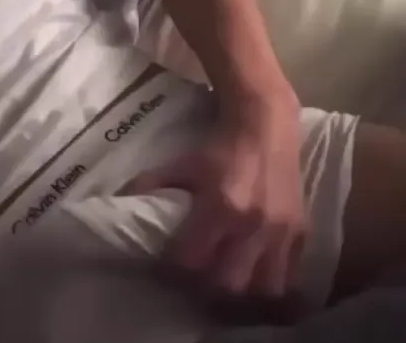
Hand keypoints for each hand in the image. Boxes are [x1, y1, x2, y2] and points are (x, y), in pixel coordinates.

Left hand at [123, 95, 306, 297]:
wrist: (265, 126)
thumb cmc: (219, 147)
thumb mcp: (180, 164)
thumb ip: (151, 184)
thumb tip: (120, 200)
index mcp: (220, 206)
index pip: (192, 260)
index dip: (174, 272)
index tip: (166, 271)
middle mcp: (252, 224)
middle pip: (227, 284)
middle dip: (206, 290)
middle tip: (195, 283)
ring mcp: (280, 232)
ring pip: (262, 289)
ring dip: (241, 296)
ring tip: (226, 288)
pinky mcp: (301, 233)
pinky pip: (290, 278)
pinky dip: (271, 288)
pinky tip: (254, 284)